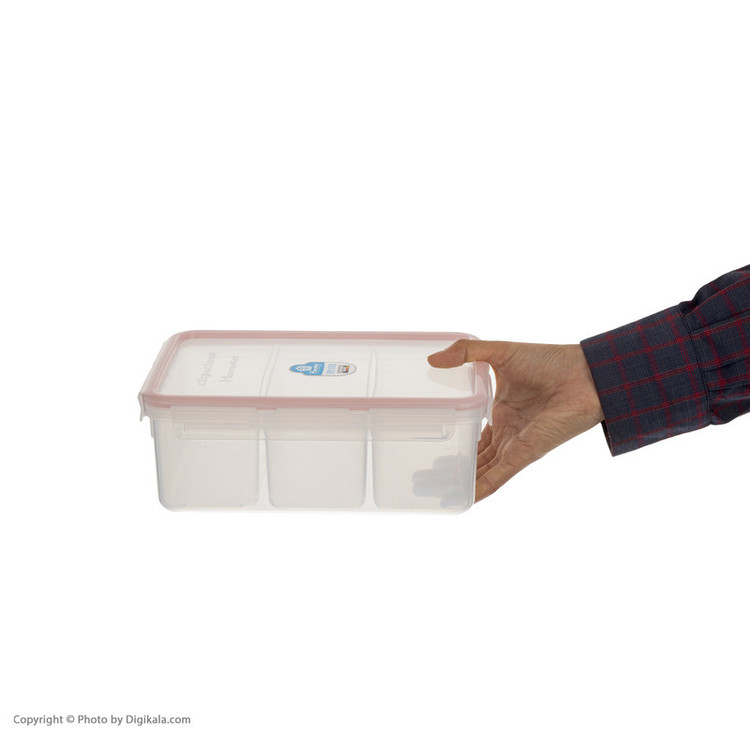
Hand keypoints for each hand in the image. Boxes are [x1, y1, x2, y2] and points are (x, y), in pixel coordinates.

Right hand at [428, 340, 603, 500]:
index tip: (429, 451)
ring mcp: (516, 445)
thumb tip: (433, 358)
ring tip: (433, 491)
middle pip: (475, 458)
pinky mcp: (525, 453)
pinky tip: (466, 499)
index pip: (474, 435)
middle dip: (451, 469)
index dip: (454, 445)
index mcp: (502, 412)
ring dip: (461, 481)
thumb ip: (467, 353)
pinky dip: (483, 488)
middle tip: (421, 477)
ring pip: (483, 470)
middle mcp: (508, 433)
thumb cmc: (551, 361)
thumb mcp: (501, 352)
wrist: (584, 374)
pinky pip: (500, 476)